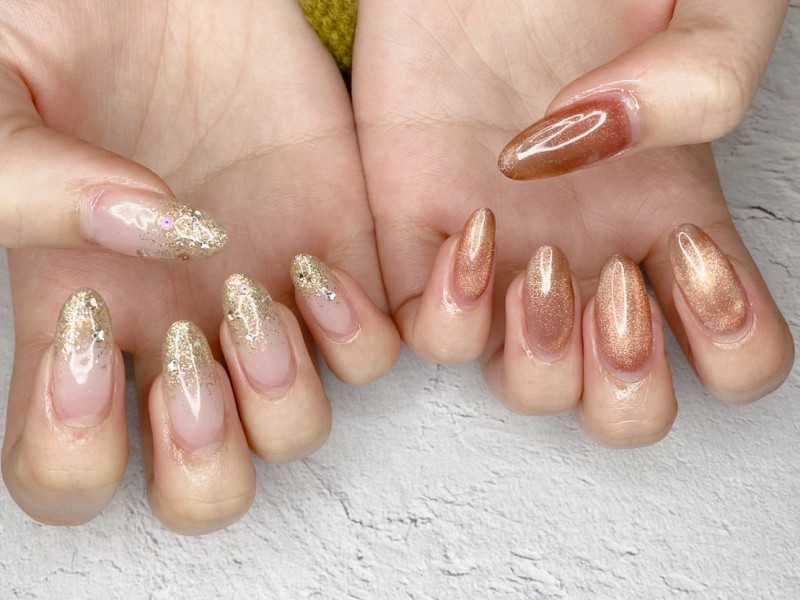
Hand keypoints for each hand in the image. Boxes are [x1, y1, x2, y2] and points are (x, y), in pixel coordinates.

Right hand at [1, 0, 398, 533]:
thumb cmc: (71, 21)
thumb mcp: (2, 88)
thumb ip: (31, 180)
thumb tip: (145, 234)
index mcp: (80, 313)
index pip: (71, 468)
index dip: (75, 449)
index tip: (86, 327)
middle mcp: (176, 328)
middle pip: (205, 486)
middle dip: (204, 456)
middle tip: (189, 352)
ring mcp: (266, 297)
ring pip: (297, 429)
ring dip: (283, 394)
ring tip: (255, 295)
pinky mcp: (339, 252)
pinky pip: (377, 348)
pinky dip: (358, 334)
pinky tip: (316, 265)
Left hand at [353, 0, 793, 445]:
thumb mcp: (708, 5)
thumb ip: (702, 82)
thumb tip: (598, 147)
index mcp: (672, 221)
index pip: (733, 355)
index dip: (727, 343)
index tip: (689, 252)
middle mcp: (591, 256)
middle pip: (623, 407)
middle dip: (623, 380)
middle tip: (613, 288)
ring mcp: (505, 256)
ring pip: (528, 387)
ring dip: (542, 359)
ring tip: (543, 263)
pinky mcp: (418, 234)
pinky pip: (429, 332)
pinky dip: (452, 314)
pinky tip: (473, 229)